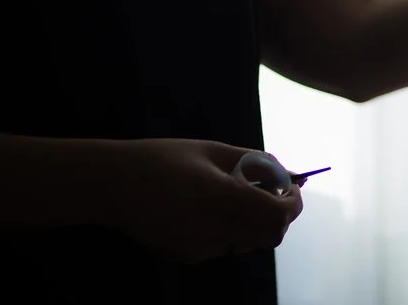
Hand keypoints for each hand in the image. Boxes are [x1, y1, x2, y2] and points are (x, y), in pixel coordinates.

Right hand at [104, 139, 303, 262]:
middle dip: (280, 216)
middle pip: (270, 236)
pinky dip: (230, 229)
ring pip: (248, 242)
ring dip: (254, 222)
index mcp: (221, 196)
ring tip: (234, 195)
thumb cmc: (164, 159)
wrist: (113, 185)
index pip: (277, 214)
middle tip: (273, 193)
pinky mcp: (187, 256)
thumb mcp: (212, 150)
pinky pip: (224, 245)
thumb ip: (253, 162)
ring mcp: (200, 247)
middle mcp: (213, 227)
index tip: (294, 189)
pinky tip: (206, 209)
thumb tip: (284, 172)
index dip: (293, 203)